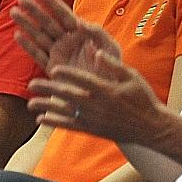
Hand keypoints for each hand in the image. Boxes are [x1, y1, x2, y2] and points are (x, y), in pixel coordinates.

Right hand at [12, 0, 122, 73]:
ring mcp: (58, 54)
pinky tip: (17, 35)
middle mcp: (67, 41)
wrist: (105, 95)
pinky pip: (37, 55)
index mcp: (81, 33)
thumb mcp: (110, 49)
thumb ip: (97, 34)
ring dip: (26, 24)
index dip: (52, 3)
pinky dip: (27, 46)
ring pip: (39, 36)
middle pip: (48, 22)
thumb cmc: (112, 70)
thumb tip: (80, 22)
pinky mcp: (52, 68)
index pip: (64, 15)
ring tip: (13, 12)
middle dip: (34, 10)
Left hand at [26, 50, 164, 143]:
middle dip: (50, 90)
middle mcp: (97, 106)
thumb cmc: (142, 98)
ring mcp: (93, 120)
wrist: (151, 128)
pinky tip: (41, 119)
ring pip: (65, 113)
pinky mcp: (92, 130)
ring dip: (47, 107)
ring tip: (30, 103)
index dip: (68, 75)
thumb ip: (113, 65)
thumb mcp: (132, 77)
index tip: (53, 69)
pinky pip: (69, 126)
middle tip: (33, 84)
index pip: (83, 80)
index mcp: (107, 90)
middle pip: (69, 96)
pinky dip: (55, 123)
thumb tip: (96, 51)